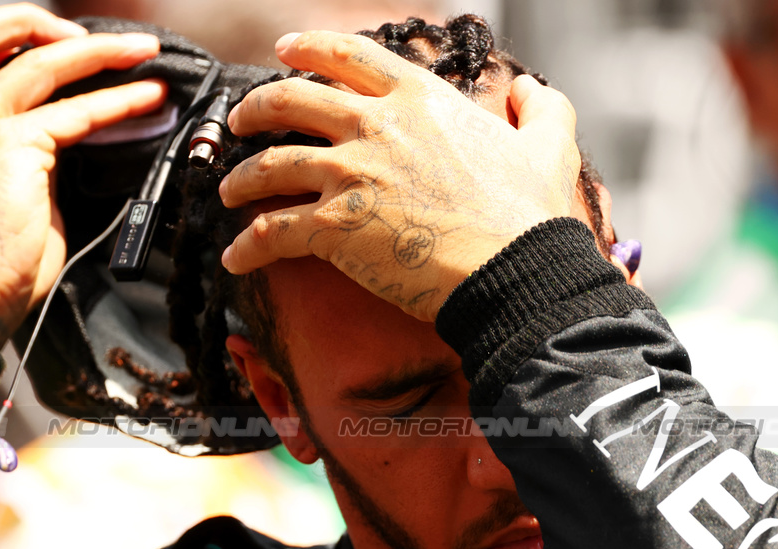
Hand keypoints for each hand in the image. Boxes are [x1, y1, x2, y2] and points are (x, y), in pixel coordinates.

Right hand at [0, 3, 166, 346]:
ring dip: (96, 50)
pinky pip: (75, 113)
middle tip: (81, 34)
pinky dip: (119, 101)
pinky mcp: (10, 149)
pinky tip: (150, 97)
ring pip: (36, 62)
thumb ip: (17, 160)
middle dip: (30, 22)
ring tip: (142, 51)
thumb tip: (65, 145)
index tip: (39, 47)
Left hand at [218, 30, 580, 321]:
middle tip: (240, 120)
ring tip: (228, 192)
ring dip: (241, 178)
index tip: (284, 51)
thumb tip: (529, 90)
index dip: (308, 48)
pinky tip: (234, 259)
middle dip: (256, 108)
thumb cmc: (532, 216)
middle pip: (291, 101)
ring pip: (269, 166)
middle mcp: (376, 127)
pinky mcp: (335, 227)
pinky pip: (272, 233)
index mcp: (420, 100)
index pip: (348, 57)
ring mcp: (351, 175)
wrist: (515, 271)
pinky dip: (246, 247)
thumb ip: (541, 109)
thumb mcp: (550, 147)